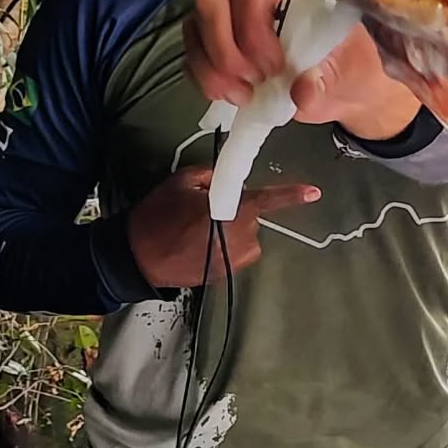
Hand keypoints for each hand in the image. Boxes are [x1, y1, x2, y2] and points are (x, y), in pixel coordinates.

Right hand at [126, 166, 319, 287]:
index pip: (268, 200)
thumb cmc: (156, 216)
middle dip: (236, 211)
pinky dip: (224, 248)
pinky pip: (235, 254)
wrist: (134, 257)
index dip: (292, 196)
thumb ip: (213, 174)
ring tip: (197, 233)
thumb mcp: (182, 181)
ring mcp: (233, 259)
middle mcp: (239, 236)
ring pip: (244, 237)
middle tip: (203, 213)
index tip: (314, 193)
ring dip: (230, 232)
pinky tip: (199, 247)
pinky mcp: (224, 274)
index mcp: (231, 210)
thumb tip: (228, 177)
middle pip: (251, 217)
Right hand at [183, 0, 421, 141]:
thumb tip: (302, 91)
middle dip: (226, 49)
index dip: (254, 30)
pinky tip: (229, 93)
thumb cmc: (354, 66)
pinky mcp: (220, 29)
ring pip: (198, 19)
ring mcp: (236, 2)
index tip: (276, 68)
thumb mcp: (352, 76)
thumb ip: (328, 82)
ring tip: (241, 94)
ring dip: (211, 64)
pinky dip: (203, 73)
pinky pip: (193, 44)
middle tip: (254, 83)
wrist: (349, 82)